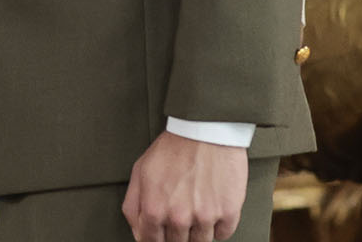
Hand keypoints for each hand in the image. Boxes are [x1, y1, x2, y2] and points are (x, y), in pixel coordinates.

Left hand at [122, 131, 249, 241]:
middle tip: (179, 216)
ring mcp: (205, 217)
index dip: (154, 239)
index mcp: (154, 209)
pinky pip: (223, 235)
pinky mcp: (228, 212)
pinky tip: (212, 210)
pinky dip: (218, 227)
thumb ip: (133, 206)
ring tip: (196, 210)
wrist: (204, 130)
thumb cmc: (173, 148)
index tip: (160, 235)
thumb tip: (137, 232)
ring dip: (197, 232)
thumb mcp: (140, 172)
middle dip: (175, 234)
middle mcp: (178, 217)